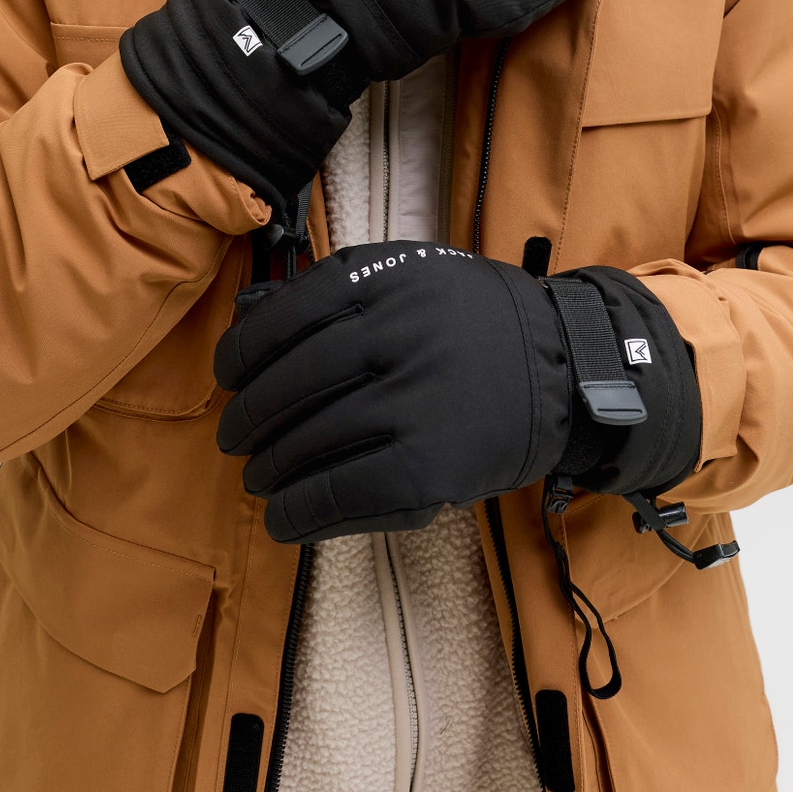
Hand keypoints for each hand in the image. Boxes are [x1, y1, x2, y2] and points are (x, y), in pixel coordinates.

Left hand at [213, 243, 701, 544]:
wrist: (566, 369)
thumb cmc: (474, 321)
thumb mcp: (413, 274)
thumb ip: (339, 288)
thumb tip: (247, 320)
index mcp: (389, 281)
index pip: (290, 317)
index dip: (244, 353)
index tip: (226, 375)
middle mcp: (399, 338)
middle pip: (293, 385)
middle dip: (250, 417)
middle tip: (234, 436)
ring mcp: (415, 405)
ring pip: (312, 443)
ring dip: (270, 469)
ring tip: (258, 477)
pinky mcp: (432, 468)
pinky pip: (345, 493)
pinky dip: (303, 512)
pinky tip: (284, 517)